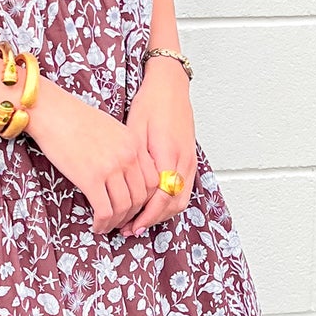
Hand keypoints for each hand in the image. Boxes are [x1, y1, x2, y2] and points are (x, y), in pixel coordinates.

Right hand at [24, 81, 159, 235]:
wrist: (51, 111)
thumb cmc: (75, 120)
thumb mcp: (110, 130)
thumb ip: (123, 150)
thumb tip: (126, 177)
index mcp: (134, 143)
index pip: (152, 181)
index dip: (145, 200)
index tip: (134, 208)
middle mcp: (128, 156)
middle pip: (140, 197)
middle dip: (132, 215)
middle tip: (121, 223)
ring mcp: (110, 167)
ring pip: (124, 207)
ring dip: (116, 222)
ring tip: (107, 226)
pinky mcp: (91, 178)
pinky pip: (105, 210)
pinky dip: (102, 223)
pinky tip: (96, 226)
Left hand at [109, 59, 196, 236]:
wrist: (170, 86)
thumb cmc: (150, 104)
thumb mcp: (135, 131)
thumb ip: (134, 162)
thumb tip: (124, 191)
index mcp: (168, 155)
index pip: (160, 198)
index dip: (145, 216)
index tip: (128, 225)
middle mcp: (184, 161)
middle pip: (172, 205)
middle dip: (151, 221)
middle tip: (129, 229)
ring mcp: (190, 161)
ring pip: (181, 200)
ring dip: (161, 214)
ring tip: (138, 221)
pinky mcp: (191, 159)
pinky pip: (183, 190)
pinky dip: (168, 203)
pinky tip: (151, 205)